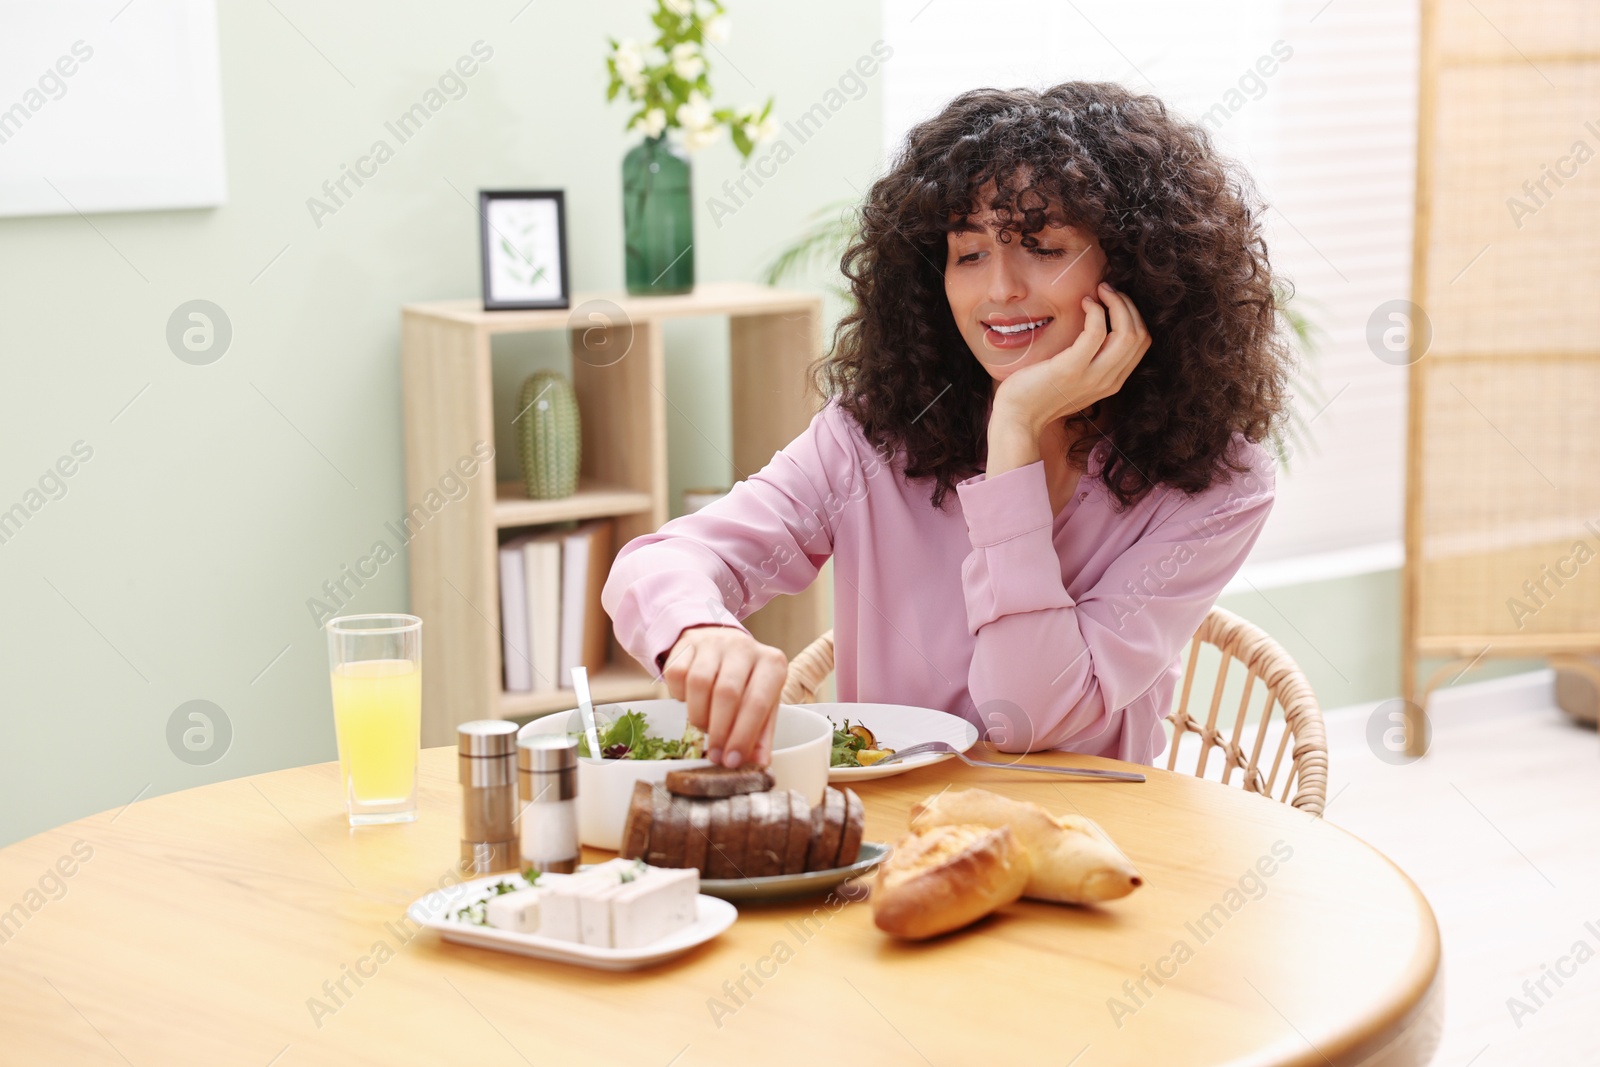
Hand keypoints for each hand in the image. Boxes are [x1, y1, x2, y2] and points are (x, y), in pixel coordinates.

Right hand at [661, 624, 788, 767]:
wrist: (722, 642)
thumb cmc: (746, 680)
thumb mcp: (762, 702)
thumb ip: (761, 733)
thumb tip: (758, 764)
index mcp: (772, 664)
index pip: (758, 703)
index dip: (743, 736)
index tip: (732, 760)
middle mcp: (744, 647)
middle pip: (727, 694)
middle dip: (719, 731)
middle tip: (715, 755)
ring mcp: (714, 642)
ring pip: (699, 683)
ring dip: (698, 716)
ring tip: (704, 727)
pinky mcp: (687, 644)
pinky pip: (677, 674)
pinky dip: (680, 696)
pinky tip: (690, 701)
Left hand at [992, 282, 1150, 436]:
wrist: (1017, 418)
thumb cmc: (1040, 393)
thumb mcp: (1075, 378)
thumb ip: (1092, 360)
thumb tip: (1099, 327)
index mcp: (1112, 382)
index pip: (1141, 343)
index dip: (1132, 315)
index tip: (1113, 300)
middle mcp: (1108, 381)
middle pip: (1139, 335)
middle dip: (1127, 305)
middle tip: (1106, 289)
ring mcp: (1092, 377)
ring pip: (1127, 333)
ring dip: (1117, 303)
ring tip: (1098, 291)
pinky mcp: (1070, 369)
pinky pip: (1097, 332)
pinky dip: (1095, 311)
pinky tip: (1083, 302)